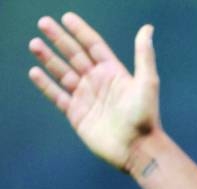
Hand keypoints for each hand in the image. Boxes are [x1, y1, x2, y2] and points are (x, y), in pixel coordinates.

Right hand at [28, 13, 159, 170]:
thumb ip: (144, 55)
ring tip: (35, 43)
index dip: (80, 32)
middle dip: (59, 39)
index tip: (66, 18)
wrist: (137, 149)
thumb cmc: (145, 117)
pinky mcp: (76, 114)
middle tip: (44, 23)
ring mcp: (86, 98)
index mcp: (114, 73)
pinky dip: (46, 84)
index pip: (93, 46)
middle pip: (74, 55)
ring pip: (63, 73)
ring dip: (49, 58)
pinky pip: (57, 96)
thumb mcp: (147, 83)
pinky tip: (35, 72)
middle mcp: (98, 83)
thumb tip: (147, 28)